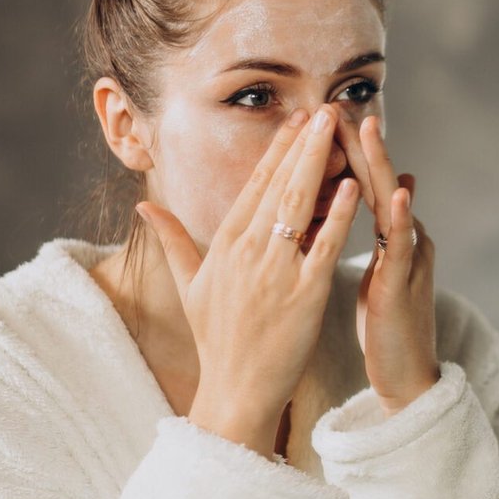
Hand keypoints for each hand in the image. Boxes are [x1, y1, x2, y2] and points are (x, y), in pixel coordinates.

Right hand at [137, 105, 360, 455]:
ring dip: (320, 163)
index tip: (295, 119)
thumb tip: (145, 205)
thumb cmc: (218, 339)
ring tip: (337, 130)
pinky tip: (353, 186)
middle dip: (303, 143)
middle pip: (279, 185)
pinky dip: (338, 215)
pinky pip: (324, 246)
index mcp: (224, 245)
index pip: (254, 186)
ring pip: (300, 206)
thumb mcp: (190, 285)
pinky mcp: (304, 294)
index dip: (277, 150)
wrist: (236, 390)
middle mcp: (247, 252)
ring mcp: (276, 272)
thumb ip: (173, 240)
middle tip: (324, 108)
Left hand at [339, 113, 440, 413]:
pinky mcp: (406, 285)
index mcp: (385, 234)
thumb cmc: (387, 323)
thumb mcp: (377, 269)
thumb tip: (382, 191)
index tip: (319, 118)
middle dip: (359, 143)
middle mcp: (401, 237)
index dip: (341, 151)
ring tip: (369, 129)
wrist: (408, 374)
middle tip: (340, 105)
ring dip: (381, 165)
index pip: (360, 183)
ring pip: (392, 204)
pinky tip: (398, 194)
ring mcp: (407, 259)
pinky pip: (403, 248)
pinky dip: (402, 218)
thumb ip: (375, 231)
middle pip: (377, 181)